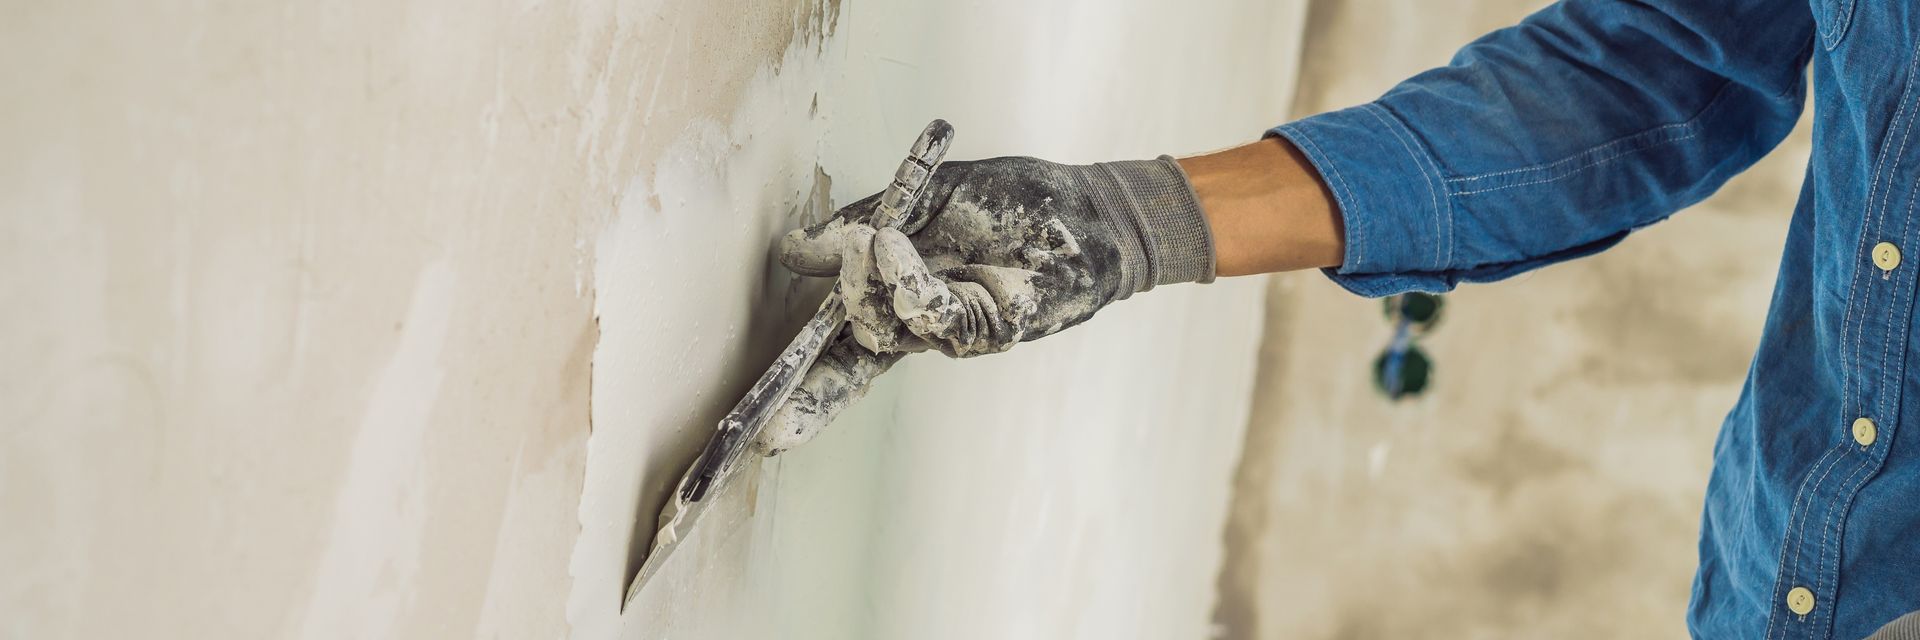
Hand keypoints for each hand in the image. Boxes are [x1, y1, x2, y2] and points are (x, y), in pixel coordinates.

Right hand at [755, 155, 1214, 453]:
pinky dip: (906, 279)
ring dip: (864, 288)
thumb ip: (857, 224)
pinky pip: (932, 316)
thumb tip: (795, 250)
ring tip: (866, 241)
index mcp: (900, 293)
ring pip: (885, 334)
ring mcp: (956, 332)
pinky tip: (894, 245)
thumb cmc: (1013, 200)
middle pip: (854, 370)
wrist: (1087, 204)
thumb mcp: (919, 196)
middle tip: (772, 428)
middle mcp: (922, 323)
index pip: (841, 346)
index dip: (804, 385)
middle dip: (813, 401)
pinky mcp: (991, 331)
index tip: (759, 428)